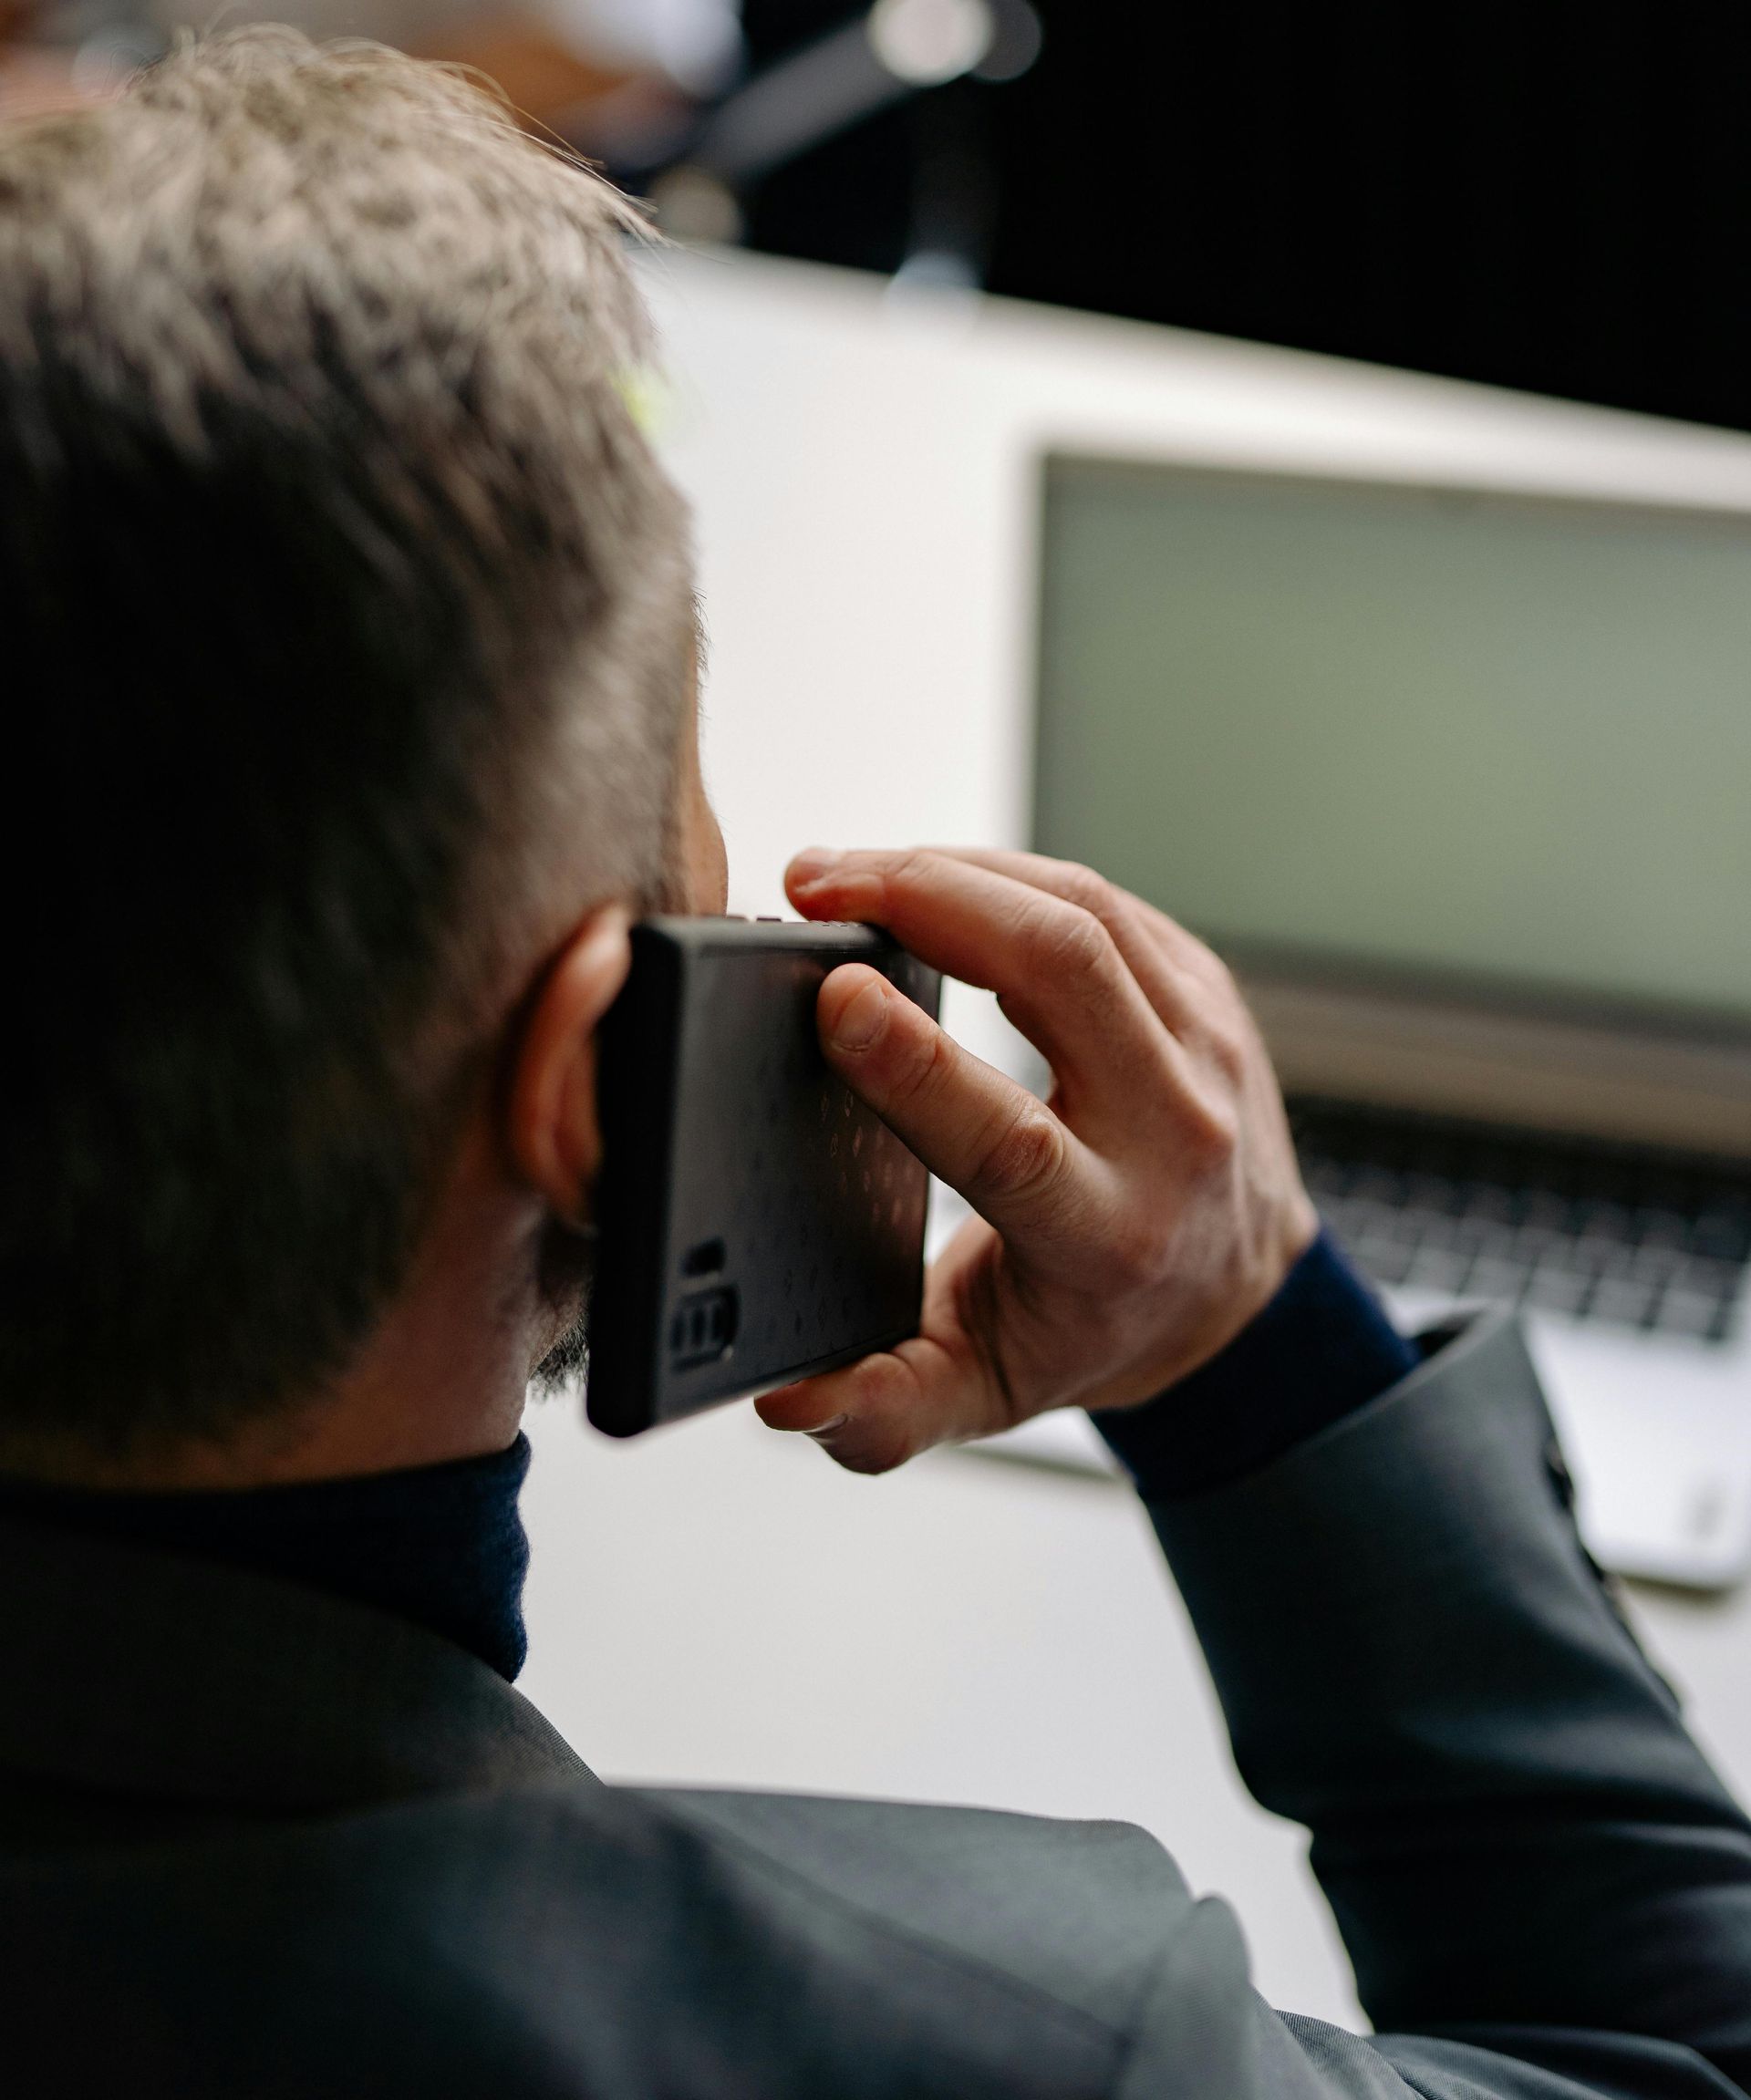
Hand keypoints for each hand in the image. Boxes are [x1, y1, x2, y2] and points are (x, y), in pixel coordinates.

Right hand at [756, 847, 1317, 1472]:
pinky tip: (923, 875)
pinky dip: (1001, 873)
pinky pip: (1102, 901)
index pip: (1012, 1138)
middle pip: (1065, 970)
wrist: (1233, 1298)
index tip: (833, 996)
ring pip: (1085, 910)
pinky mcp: (1204, 988)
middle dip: (931, 900)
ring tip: (845, 871)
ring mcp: (1204, 1047)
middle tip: (813, 886)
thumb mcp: (987, 1393)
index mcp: (1110, 1237)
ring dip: (955, 871)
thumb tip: (789, 1399)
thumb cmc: (1091, 1334)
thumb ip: (885, 1412)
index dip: (916, 1065)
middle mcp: (1174, 1132)